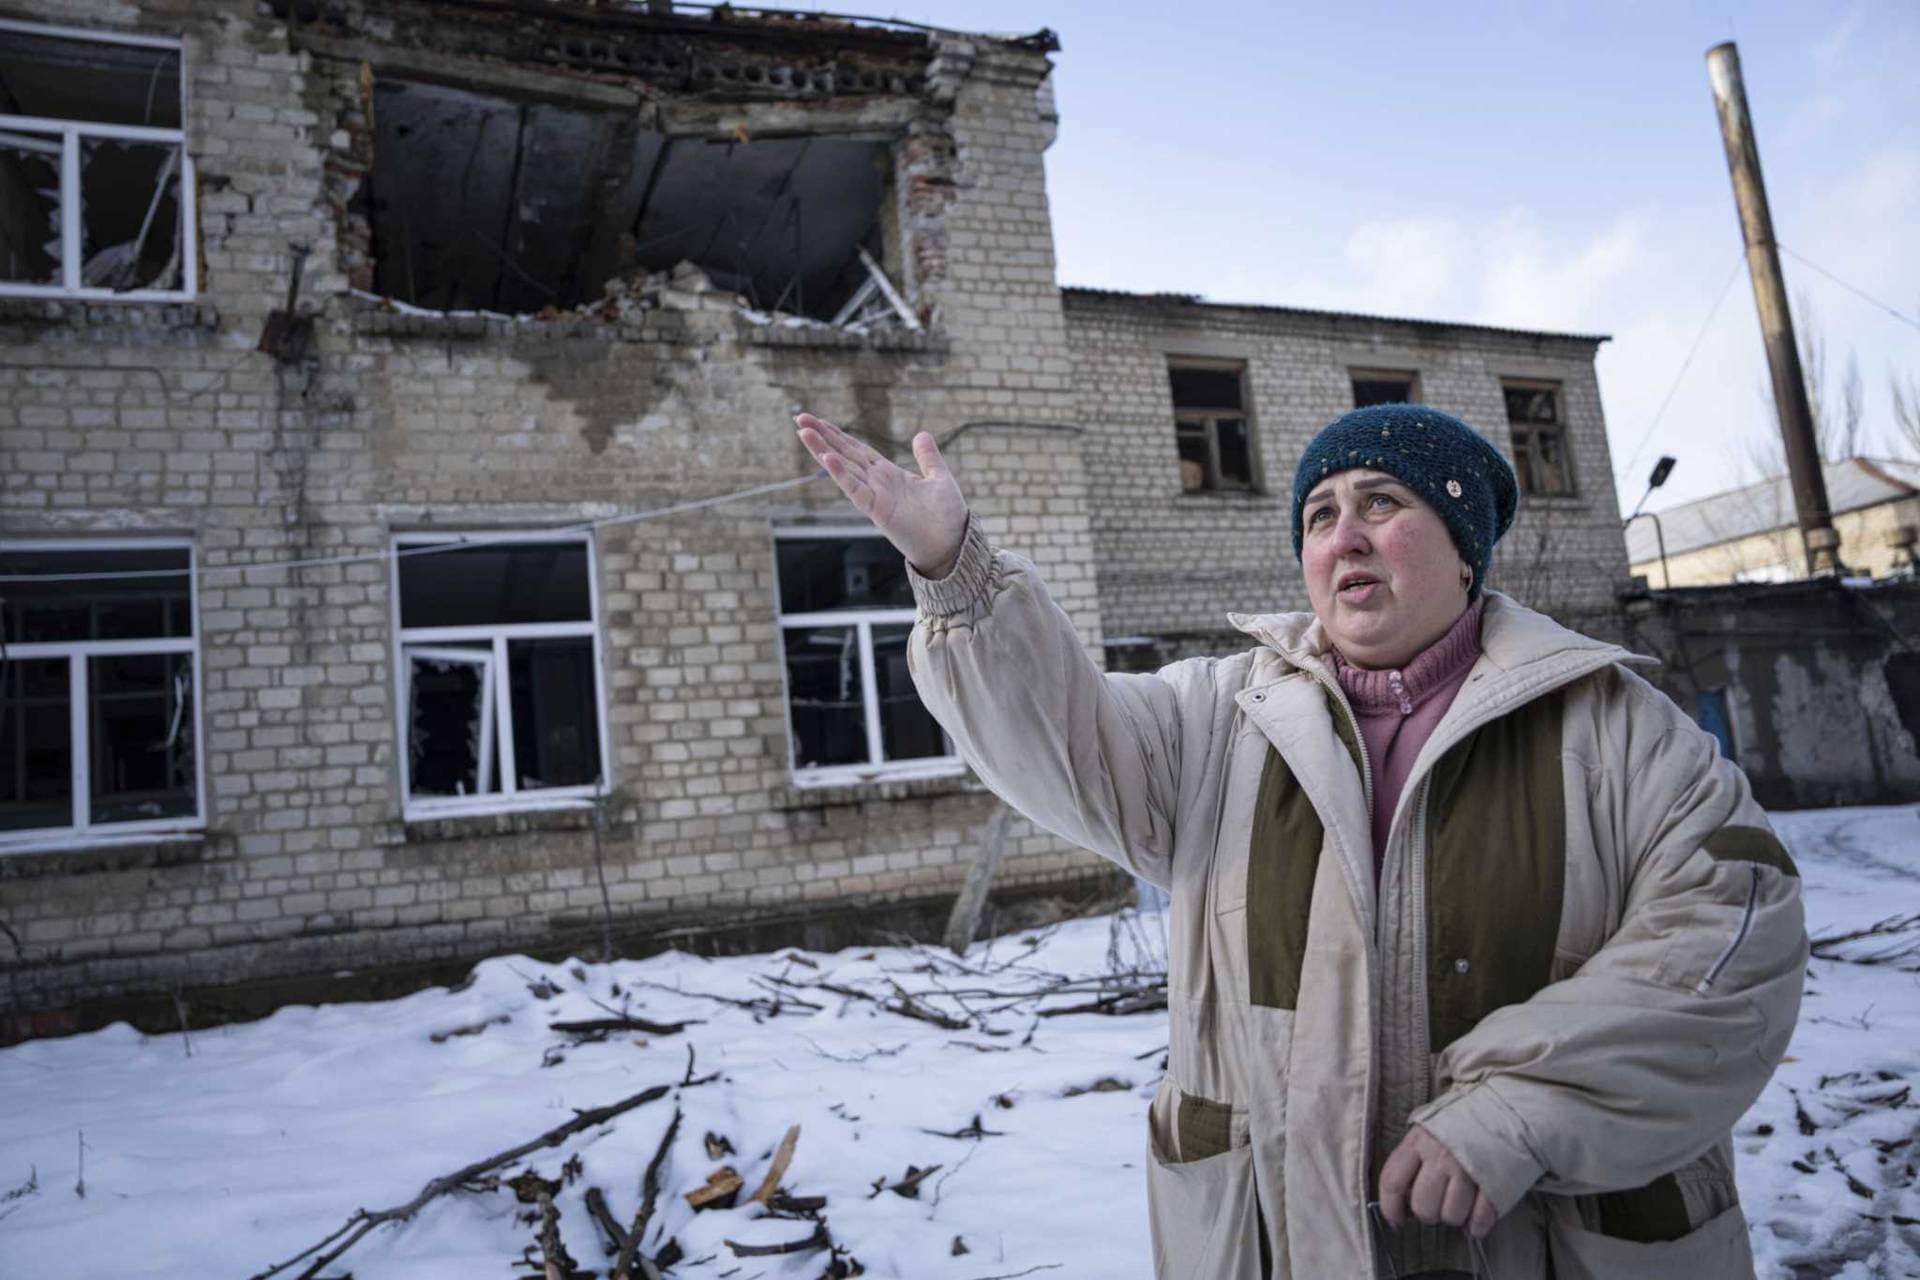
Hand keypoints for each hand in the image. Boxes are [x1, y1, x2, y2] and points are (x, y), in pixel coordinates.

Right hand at [794, 413, 968, 578]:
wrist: (952, 543)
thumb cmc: (946, 516)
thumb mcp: (938, 477)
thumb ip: (928, 457)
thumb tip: (921, 434)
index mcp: (887, 474)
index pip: (856, 449)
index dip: (838, 434)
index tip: (817, 420)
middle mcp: (876, 483)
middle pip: (843, 455)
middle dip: (822, 437)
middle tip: (799, 419)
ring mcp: (874, 496)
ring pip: (843, 469)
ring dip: (823, 451)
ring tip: (804, 432)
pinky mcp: (877, 511)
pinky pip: (855, 490)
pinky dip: (841, 475)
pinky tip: (827, 458)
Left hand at [1377, 1125, 1497, 1238]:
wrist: (1508, 1109)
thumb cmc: (1464, 1124)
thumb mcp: (1428, 1130)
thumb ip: (1412, 1159)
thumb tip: (1402, 1197)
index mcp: (1418, 1140)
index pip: (1392, 1181)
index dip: (1391, 1208)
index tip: (1396, 1221)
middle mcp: (1440, 1155)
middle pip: (1423, 1206)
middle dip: (1428, 1214)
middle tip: (1437, 1206)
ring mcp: (1468, 1169)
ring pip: (1451, 1215)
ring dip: (1455, 1218)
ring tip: (1460, 1206)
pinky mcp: (1494, 1181)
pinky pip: (1480, 1218)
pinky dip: (1477, 1226)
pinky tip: (1476, 1220)